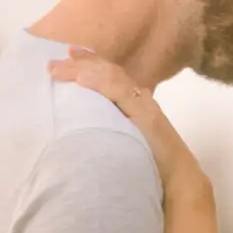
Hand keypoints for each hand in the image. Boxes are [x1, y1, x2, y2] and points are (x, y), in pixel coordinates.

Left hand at [47, 48, 203, 195]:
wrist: (178, 179)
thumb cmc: (152, 165)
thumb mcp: (127, 141)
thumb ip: (111, 127)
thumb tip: (85, 124)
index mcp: (135, 103)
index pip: (111, 75)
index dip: (90, 63)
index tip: (69, 54)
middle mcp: (140, 99)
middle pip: (109, 72)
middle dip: (81, 64)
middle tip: (53, 63)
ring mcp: (144, 106)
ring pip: (112, 78)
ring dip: (84, 71)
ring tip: (60, 70)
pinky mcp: (146, 117)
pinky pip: (121, 93)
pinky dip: (100, 84)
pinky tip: (82, 81)